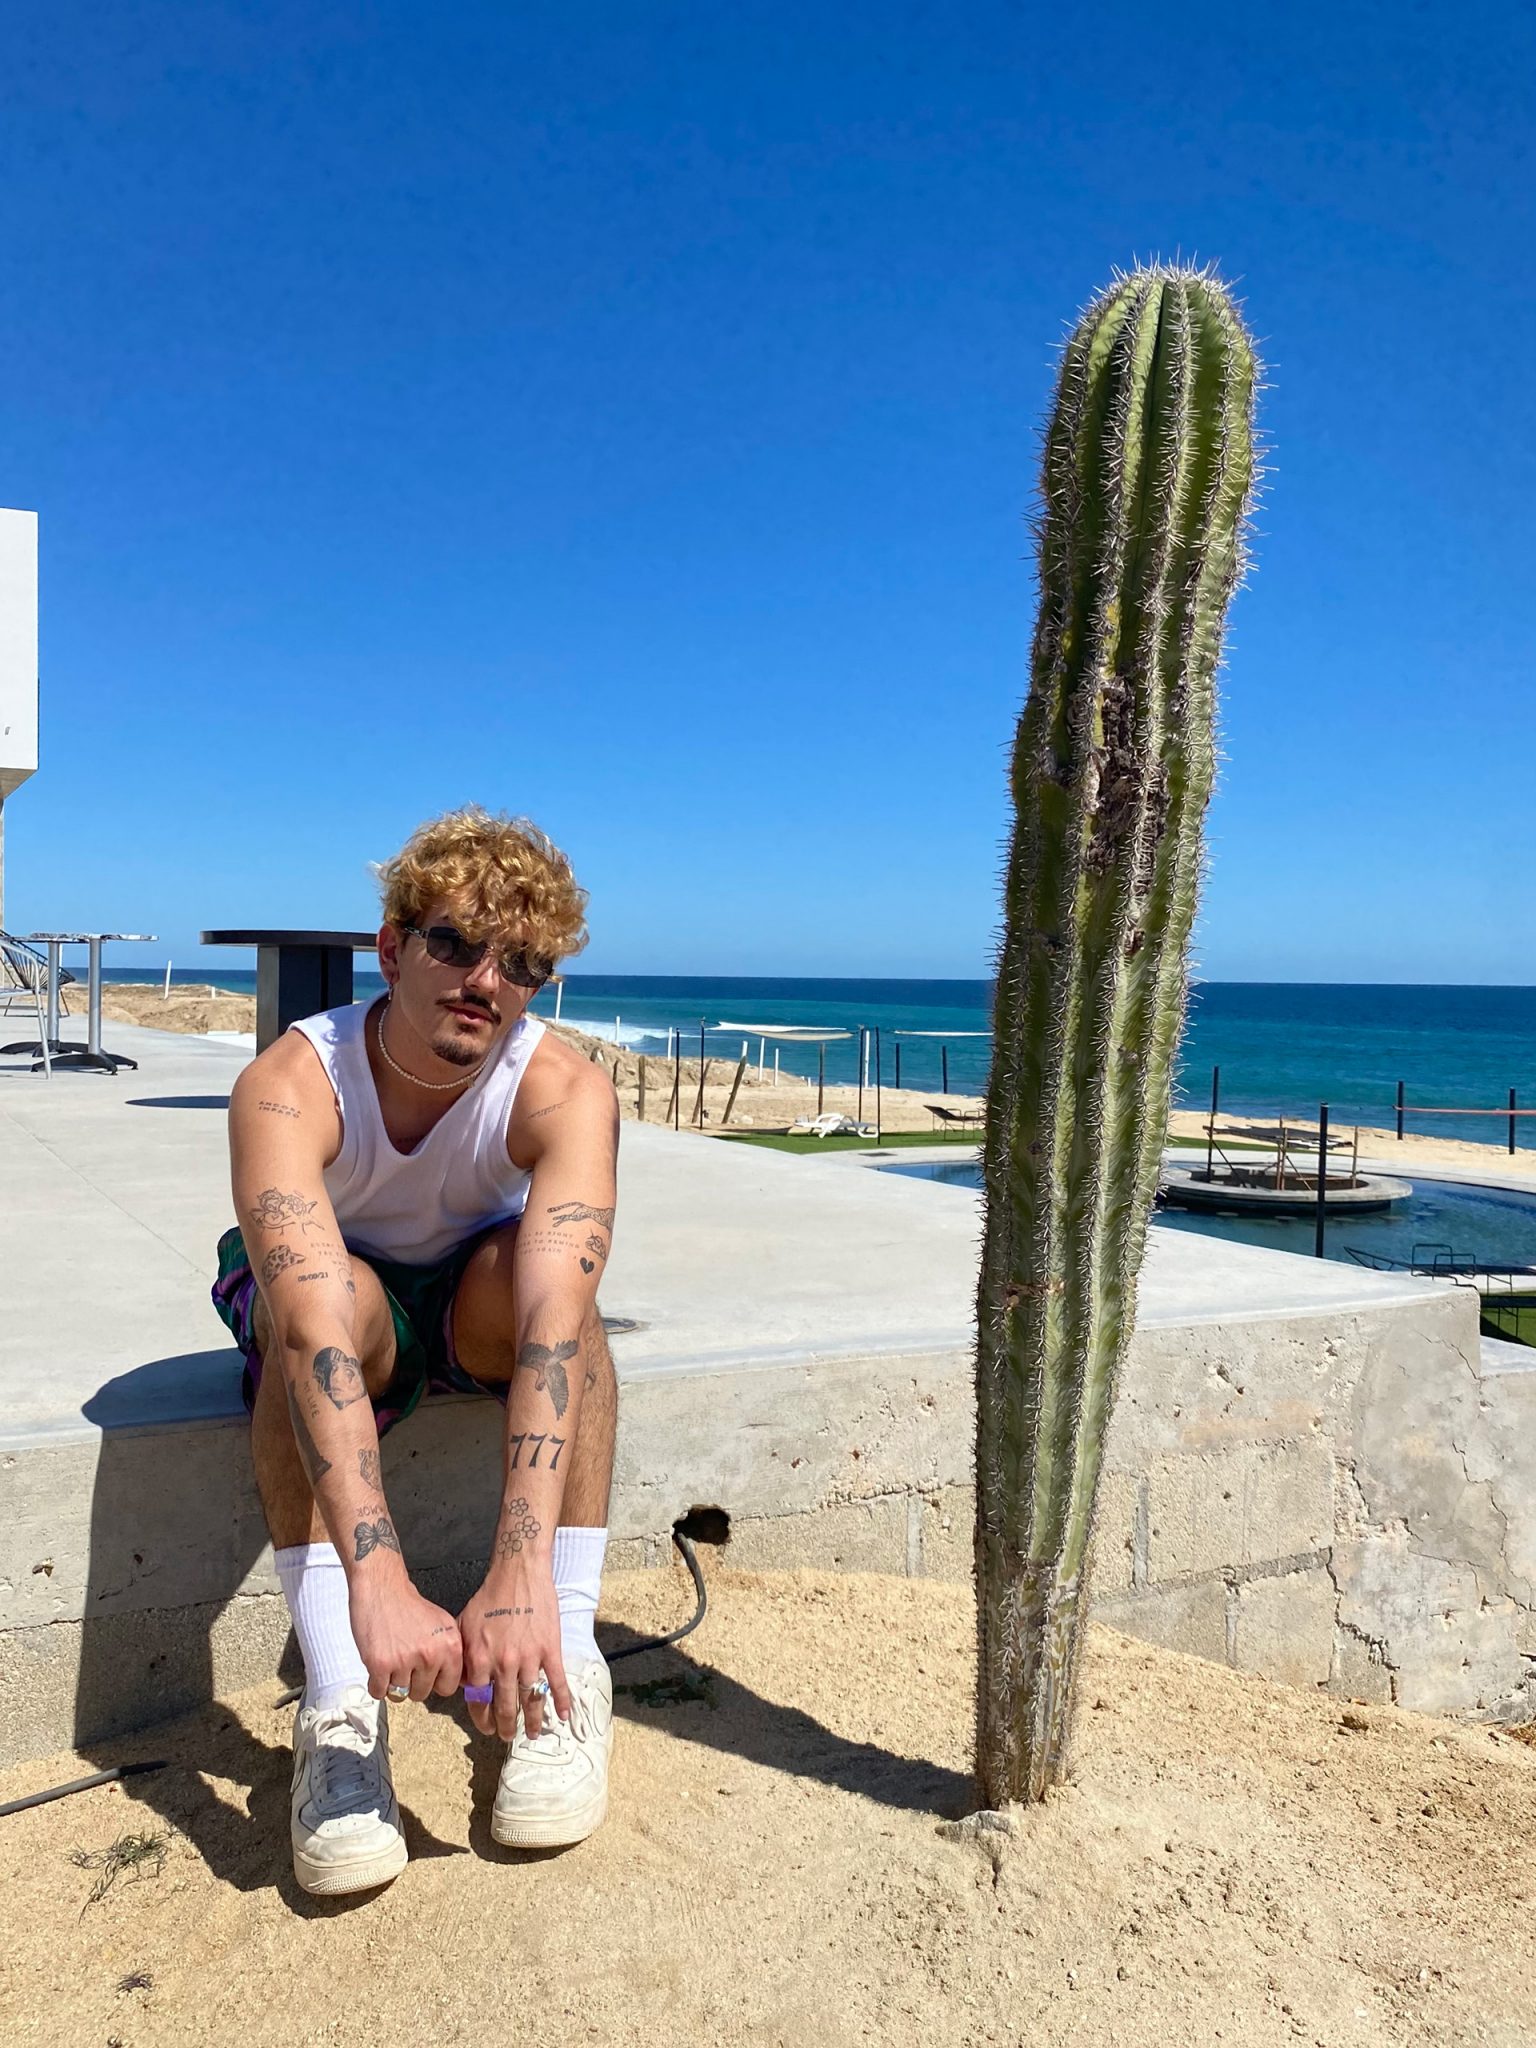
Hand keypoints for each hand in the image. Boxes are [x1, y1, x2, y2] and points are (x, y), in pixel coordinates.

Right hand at [348, 1575, 463, 1703]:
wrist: (382, 1589)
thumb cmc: (409, 1606)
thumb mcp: (442, 1625)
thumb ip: (449, 1652)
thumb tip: (451, 1679)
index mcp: (450, 1645)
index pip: (448, 1687)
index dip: (435, 1682)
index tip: (428, 1675)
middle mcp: (430, 1655)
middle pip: (422, 1694)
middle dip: (412, 1683)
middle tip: (405, 1662)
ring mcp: (405, 1661)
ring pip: (400, 1694)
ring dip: (393, 1682)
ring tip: (393, 1660)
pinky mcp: (380, 1665)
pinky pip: (379, 1692)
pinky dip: (377, 1683)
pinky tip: (380, 1666)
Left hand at [459, 1560, 569, 1741]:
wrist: (518, 1572)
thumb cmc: (490, 1595)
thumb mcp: (465, 1623)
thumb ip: (462, 1655)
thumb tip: (460, 1680)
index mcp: (480, 1658)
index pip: (479, 1699)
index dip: (482, 1718)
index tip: (485, 1727)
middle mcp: (504, 1663)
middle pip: (505, 1705)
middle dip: (504, 1726)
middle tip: (506, 1736)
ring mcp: (529, 1658)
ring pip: (530, 1699)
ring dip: (531, 1721)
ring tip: (531, 1734)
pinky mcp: (550, 1649)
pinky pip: (557, 1682)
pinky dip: (561, 1701)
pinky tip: (564, 1716)